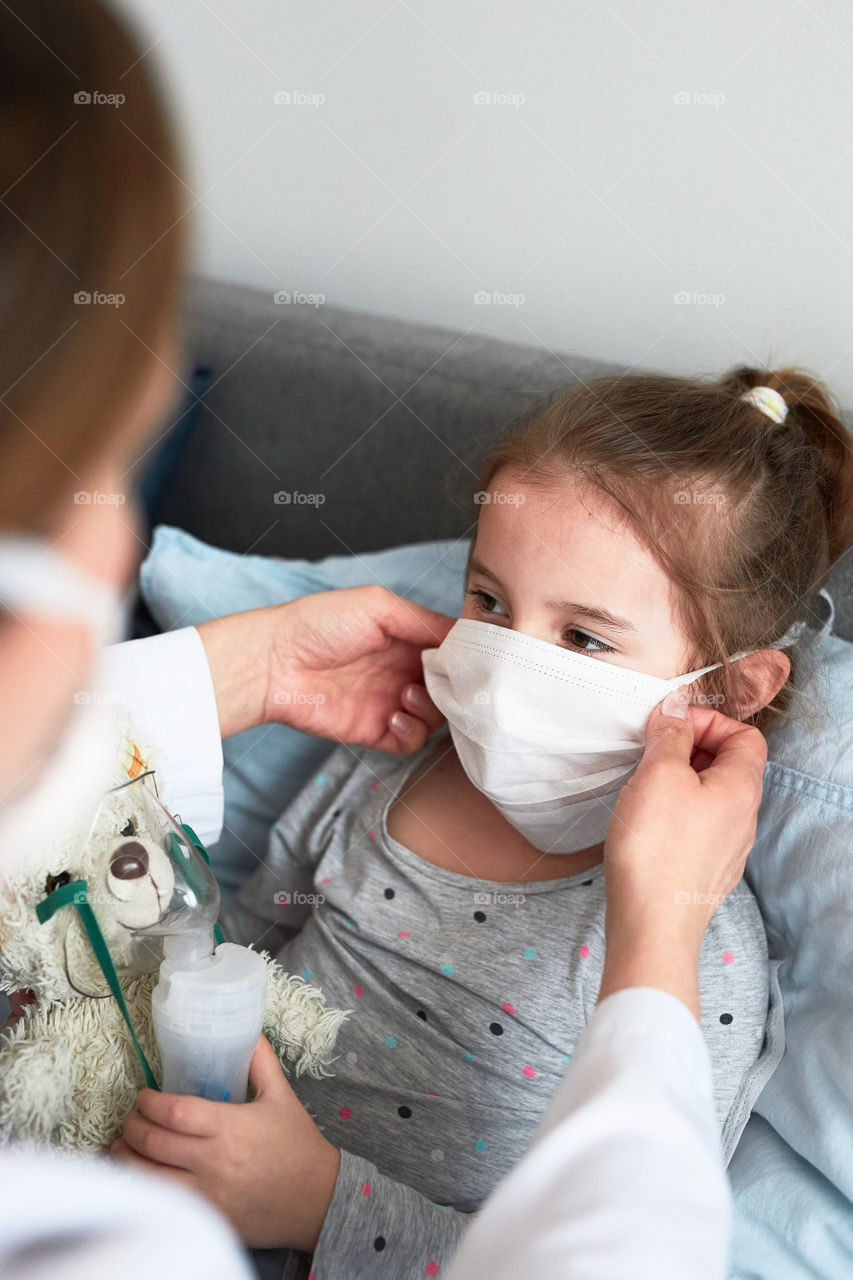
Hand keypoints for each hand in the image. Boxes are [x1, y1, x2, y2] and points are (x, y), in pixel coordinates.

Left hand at [111, 1035, 340, 1250]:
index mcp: (231, 1128)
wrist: (318, 1199)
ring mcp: (208, 1195)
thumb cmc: (299, 1147)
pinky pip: (163, 1203)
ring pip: (150, 1178)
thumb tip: (248, 1031)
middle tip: (130, 1117)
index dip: (150, 1103)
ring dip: (128, 1160)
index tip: (144, 1095)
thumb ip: (260, 1062)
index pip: (176, 1113)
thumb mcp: (282, 1097)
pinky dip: (144, 1188)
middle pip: (155, 1143)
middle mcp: (215, 1163)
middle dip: (133, 1127)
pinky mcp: (208, 1218)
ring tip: (121, 1145)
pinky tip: (139, 1175)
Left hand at [198, 585, 453, 748]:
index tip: (469, 660)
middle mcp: (401, 670)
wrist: (273, 663)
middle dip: (452, 688)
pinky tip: (393, 716)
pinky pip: (410, 741)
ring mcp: (389, 701)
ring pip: (435, 717)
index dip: (463, 658)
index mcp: (404, 638)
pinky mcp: (374, 730)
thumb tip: (463, 636)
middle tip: (441, 682)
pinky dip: (411, 732)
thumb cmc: (318, 624)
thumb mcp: (378, 606)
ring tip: (406, 695)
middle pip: (449, 687)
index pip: (450, 651)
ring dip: (430, 709)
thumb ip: (424, 620)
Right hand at [598, 687, 767, 1017]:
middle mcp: (743, 818)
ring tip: (644, 784)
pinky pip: (697, 824)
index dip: (709, 720)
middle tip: (651, 751)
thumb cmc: (657, 848)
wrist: (651, 925)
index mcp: (742, 788)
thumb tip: (676, 708)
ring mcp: (727, 847)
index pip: (746, 735)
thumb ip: (670, 735)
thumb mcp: (659, 774)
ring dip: (679, 780)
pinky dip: (675, 810)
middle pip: (729, 764)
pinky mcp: (704, 869)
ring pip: (710, 795)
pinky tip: (646, 820)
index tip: (670, 725)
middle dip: (690, 747)